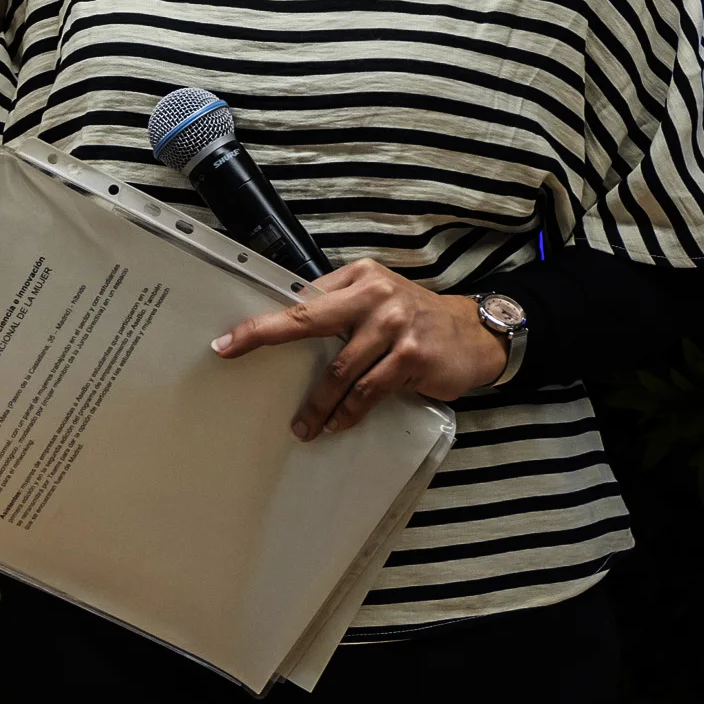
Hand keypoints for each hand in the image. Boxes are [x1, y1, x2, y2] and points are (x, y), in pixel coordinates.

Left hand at [213, 259, 507, 440]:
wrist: (474, 334)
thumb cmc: (417, 319)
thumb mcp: (380, 299)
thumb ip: (342, 308)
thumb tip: (291, 326)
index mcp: (360, 277)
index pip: (304, 300)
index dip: (265, 322)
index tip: (229, 340)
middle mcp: (375, 295)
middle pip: (309, 319)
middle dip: (267, 336)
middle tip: (234, 354)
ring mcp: (394, 324)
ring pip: (340, 369)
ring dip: (318, 403)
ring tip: (304, 426)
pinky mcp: (410, 356)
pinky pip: (368, 391)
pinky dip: (349, 412)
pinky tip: (338, 424)